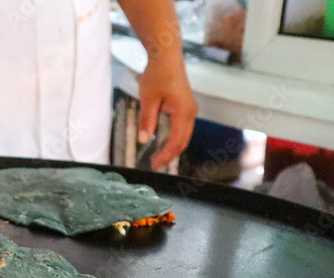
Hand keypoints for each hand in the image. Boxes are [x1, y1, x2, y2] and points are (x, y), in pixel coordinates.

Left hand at [136, 56, 197, 170]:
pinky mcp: (186, 107)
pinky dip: (173, 138)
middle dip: (169, 155)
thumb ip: (146, 120)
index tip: (153, 165)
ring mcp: (190, 110)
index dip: (164, 156)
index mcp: (183, 113)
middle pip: (182, 142)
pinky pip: (182, 128)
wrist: (166, 56)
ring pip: (183, 136)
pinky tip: (160, 142)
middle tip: (153, 164)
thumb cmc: (157, 75)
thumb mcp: (148, 99)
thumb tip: (143, 140)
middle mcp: (190, 113)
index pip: (175, 142)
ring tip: (155, 156)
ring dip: (171, 147)